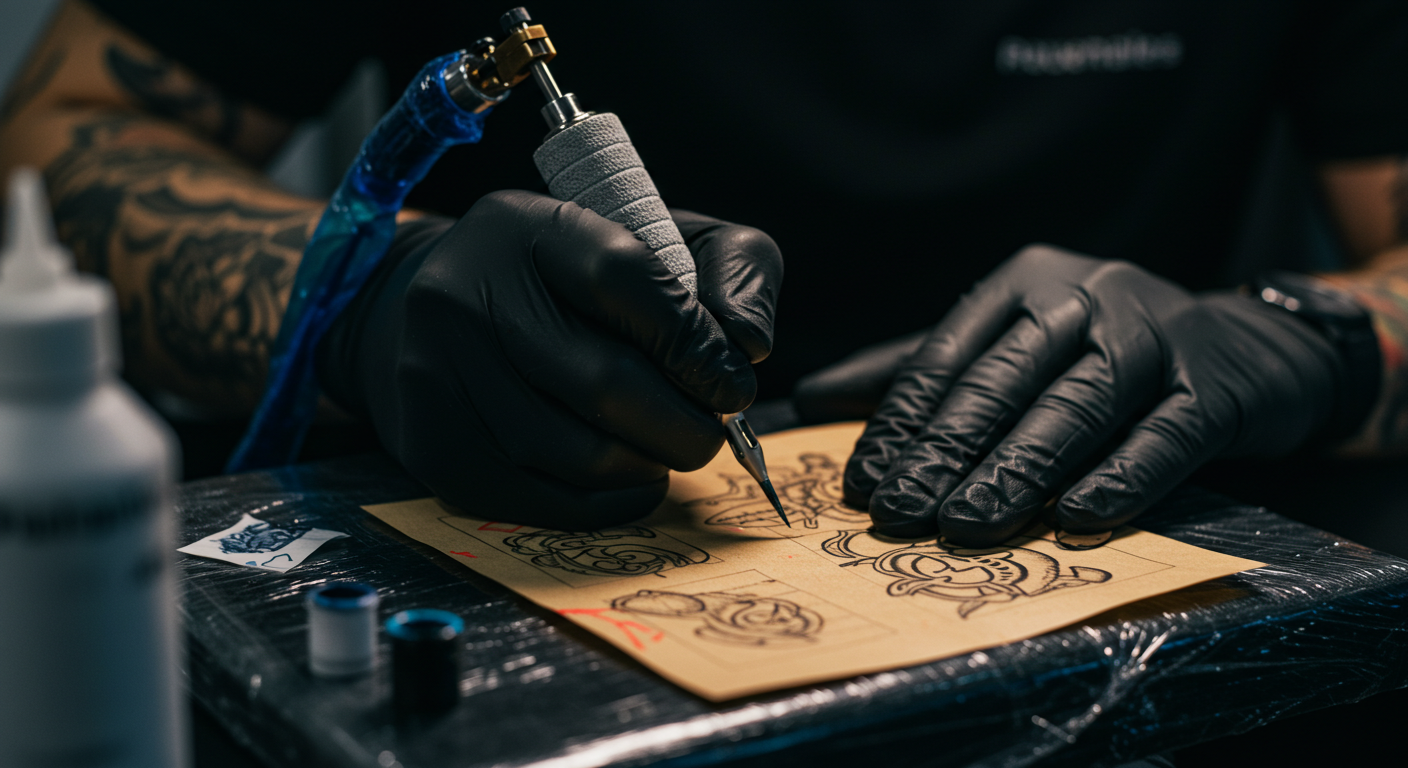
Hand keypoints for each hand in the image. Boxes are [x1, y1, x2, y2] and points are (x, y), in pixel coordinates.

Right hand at [318, 190, 781, 528]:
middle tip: (711, 433)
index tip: (732, 381)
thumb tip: (749, 344)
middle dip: (684, 425)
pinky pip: (537, 500)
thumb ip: (734, 268)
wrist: (454, 306)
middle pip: (603, 383)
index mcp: (531, 229)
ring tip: (666, 449)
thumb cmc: (581, 278)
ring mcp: (435, 371)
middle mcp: (465, 293)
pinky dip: (605, 504)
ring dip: (647, 466)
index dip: (693, 342)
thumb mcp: (666, 239)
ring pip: (575, 454)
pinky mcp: (431, 441)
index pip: (624, 279)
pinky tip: (629, 479)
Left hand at [843, 244, 1353, 545]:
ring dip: (1017, 471)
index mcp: (1025, 282)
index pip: (948, 356)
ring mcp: (1156, 336)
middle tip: (901, 514)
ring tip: (966, 525)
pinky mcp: (1215, 387)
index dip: (903, 423)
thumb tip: (815, 397)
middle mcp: (1087, 297)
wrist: (1252, 344)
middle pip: (1004, 381)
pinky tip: (1077, 518)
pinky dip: (1120, 477)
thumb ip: (922, 365)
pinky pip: (1163, 437)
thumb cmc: (1107, 349)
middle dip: (946, 452)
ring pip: (1075, 407)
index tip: (865, 483)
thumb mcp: (1013, 341)